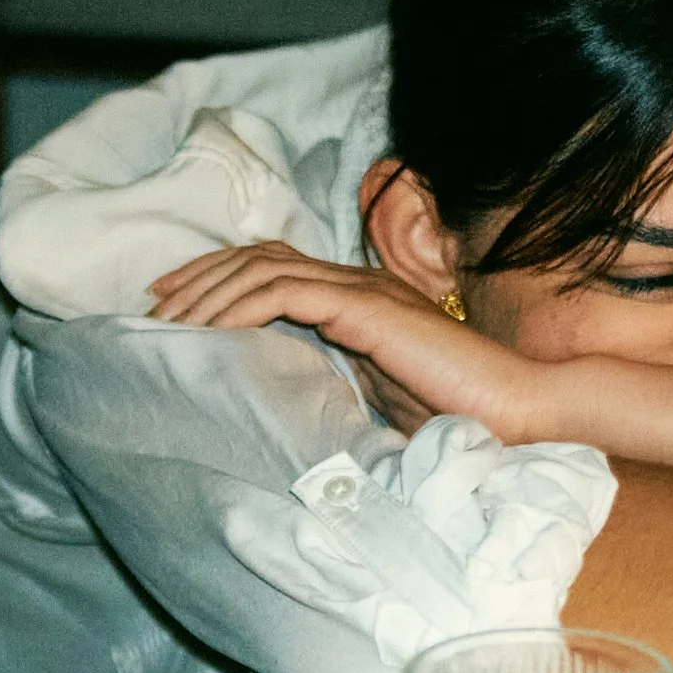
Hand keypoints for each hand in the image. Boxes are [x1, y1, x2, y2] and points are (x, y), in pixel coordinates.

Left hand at [147, 242, 531, 437]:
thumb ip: (336, 386)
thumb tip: (283, 409)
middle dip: (199, 276)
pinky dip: (238, 307)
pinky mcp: (365, 307)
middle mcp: (356, 282)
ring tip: (170, 322)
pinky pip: (284, 291)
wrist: (518, 409)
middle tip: (153, 304)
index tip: (174, 305)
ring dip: (208, 291)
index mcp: (358, 299)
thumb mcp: (377, 399)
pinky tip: (210, 332)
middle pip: (257, 256)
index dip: (219, 278)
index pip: (274, 267)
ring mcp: (362, 290)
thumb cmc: (458, 416)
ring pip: (262, 268)